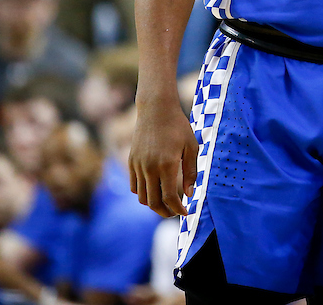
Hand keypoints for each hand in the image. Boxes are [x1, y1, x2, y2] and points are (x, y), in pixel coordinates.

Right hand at [129, 96, 198, 217]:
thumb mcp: (191, 147)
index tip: (186, 213)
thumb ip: (191, 172)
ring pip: (142, 197)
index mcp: (166, 164)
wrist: (156, 109)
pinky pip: (134, 186)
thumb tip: (189, 194)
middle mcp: (149, 167)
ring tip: (166, 203)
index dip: (178, 209)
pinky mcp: (131, 161)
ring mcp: (138, 165)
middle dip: (165, 212)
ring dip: (154, 204)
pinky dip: (143, 193)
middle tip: (176, 213)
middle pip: (154, 202)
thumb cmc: (178, 126)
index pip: (169, 197)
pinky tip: (155, 189)